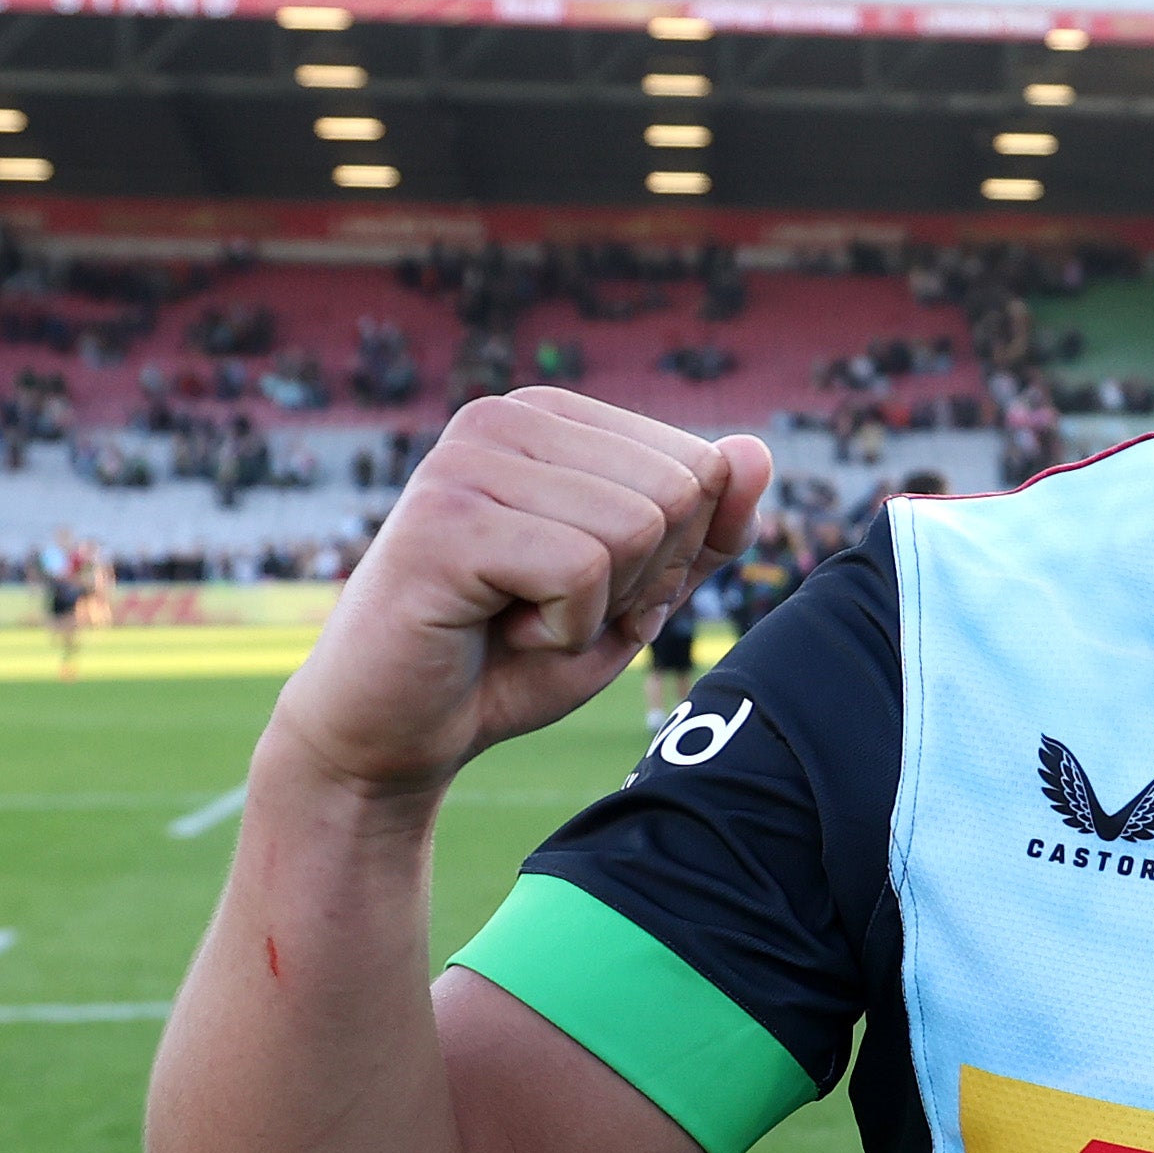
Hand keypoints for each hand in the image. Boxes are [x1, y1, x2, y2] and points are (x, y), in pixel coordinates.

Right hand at [264, 389, 769, 802]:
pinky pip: (581, 570)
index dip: (669, 559)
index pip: (700, 468)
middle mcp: (505, 417)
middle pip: (677, 492)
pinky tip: (494, 631)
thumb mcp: (633, 597)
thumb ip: (703, 533)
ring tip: (517, 619)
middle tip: (548, 611)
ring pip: (636, 528)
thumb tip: (759, 451)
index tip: (583, 589)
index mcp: (552, 419)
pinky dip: (560, 631)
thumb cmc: (509, 662)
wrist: (394, 736)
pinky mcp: (444, 519)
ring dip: (596, 609)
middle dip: (638, 582)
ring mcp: (467, 459)